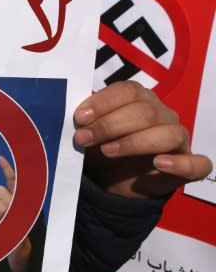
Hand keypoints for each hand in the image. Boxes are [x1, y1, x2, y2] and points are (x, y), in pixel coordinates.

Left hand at [0, 155, 14, 228]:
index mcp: (21, 198)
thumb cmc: (14, 221)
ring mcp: (6, 210)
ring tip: (2, 217)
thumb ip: (5, 196)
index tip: (0, 158)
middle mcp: (15, 202)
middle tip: (6, 210)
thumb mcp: (12, 207)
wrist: (17, 243)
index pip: (13, 179)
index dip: (7, 167)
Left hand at [74, 80, 212, 198]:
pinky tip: (159, 164)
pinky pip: (197, 163)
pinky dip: (180, 163)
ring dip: (134, 142)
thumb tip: (74, 117)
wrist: (115, 180)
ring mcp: (178, 139)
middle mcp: (163, 115)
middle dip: (110, 125)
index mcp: (140, 99)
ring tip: (107, 151)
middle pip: (145, 112)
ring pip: (167, 133)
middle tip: (83, 138)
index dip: (103, 102)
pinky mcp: (188, 165)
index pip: (128, 91)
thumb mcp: (90, 132)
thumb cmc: (102, 146)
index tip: (79, 117)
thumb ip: (86, 122)